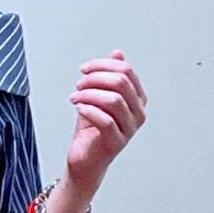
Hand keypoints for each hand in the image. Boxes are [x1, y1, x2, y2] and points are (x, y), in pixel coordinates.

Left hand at [65, 50, 146, 188]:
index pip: (126, 71)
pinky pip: (105, 120)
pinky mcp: (116, 142)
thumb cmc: (91, 129)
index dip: (103, 65)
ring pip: (114, 100)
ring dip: (89, 94)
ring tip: (75, 97)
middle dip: (95, 78)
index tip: (84, 69)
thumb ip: (109, 76)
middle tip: (79, 83)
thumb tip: (118, 53)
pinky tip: (78, 108)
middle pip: (121, 83)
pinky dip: (89, 110)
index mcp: (137, 99)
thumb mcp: (99, 96)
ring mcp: (130, 129)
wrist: (84, 159)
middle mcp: (138, 113)